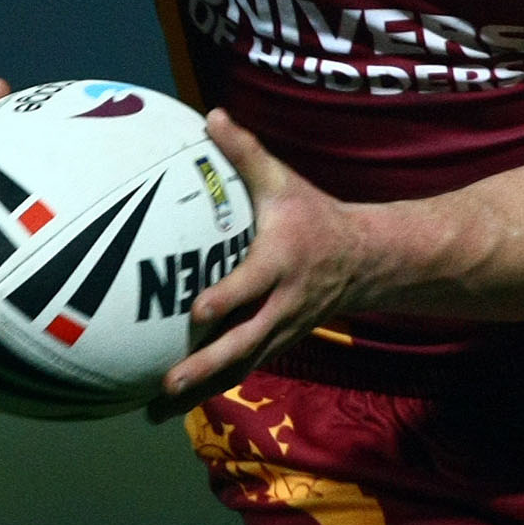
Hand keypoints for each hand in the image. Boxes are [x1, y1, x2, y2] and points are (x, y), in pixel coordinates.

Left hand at [147, 109, 357, 421]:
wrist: (366, 260)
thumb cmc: (315, 216)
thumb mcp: (285, 181)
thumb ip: (246, 153)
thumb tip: (212, 115)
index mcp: (281, 261)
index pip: (253, 283)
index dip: (228, 299)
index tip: (199, 311)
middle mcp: (282, 303)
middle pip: (244, 340)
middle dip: (207, 364)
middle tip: (168, 381)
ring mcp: (281, 329)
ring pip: (241, 365)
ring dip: (202, 388)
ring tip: (158, 409)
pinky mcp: (277, 343)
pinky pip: (243, 369)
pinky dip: (212, 389)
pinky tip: (175, 407)